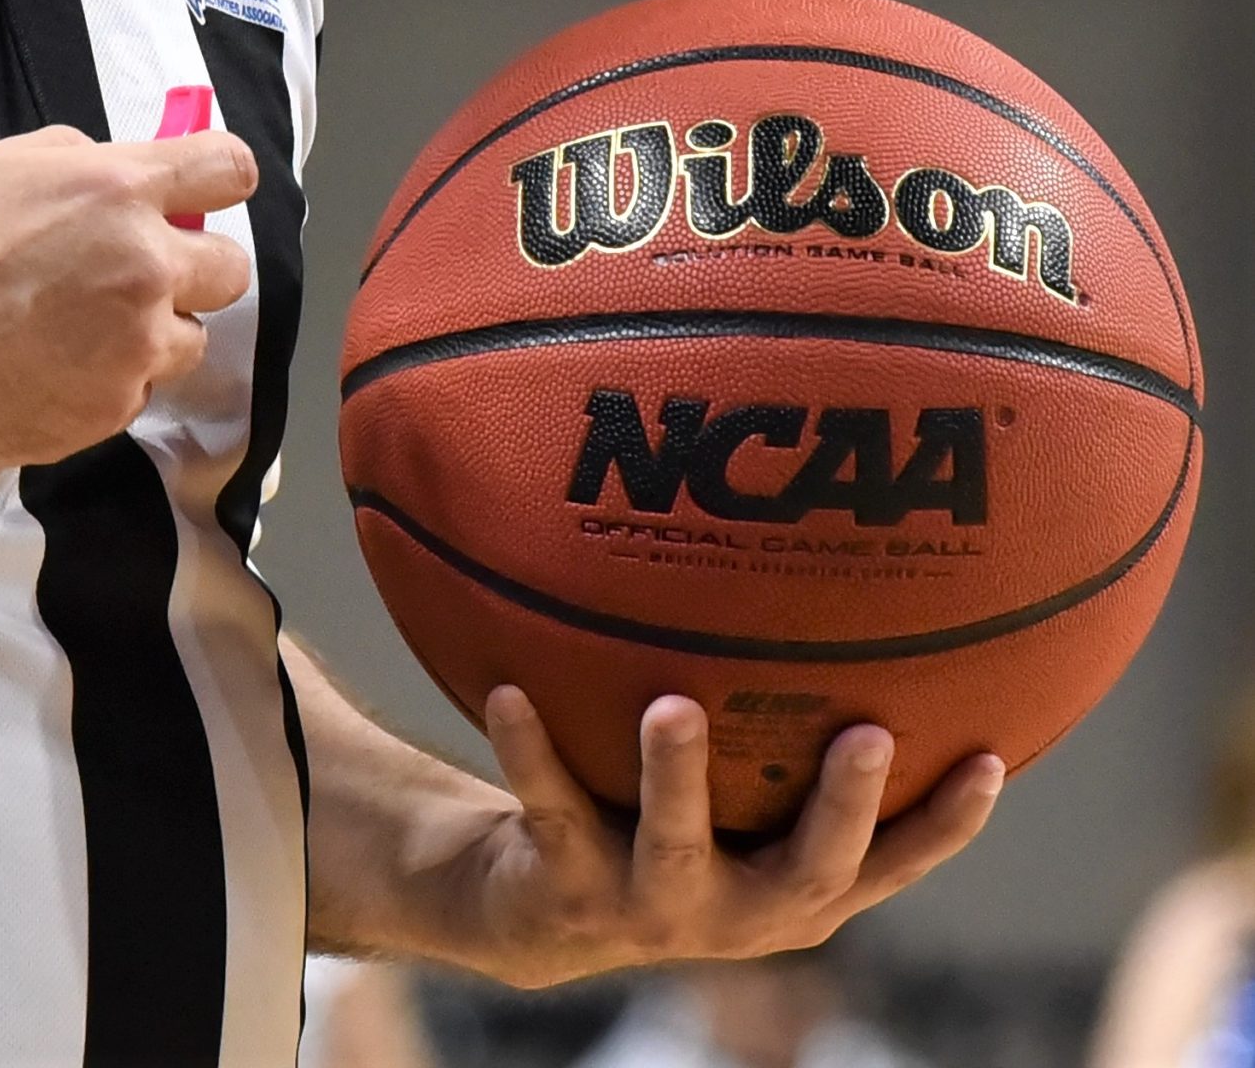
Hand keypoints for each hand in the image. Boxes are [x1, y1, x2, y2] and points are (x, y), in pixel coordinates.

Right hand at [0, 125, 254, 477]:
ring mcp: (130, 349)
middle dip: (192, 269)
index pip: (230, 170)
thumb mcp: (1, 165)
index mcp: (119, 189)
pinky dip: (105, 382)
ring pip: (190, 340)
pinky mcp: (106, 414)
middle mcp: (143, 267)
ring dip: (151, 333)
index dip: (220, 180)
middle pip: (231, 268)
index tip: (205, 194)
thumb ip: (83, 165)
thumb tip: (126, 178)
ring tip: (75, 333)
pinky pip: (136, 392)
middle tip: (133, 275)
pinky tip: (42, 372)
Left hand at [447, 689, 1001, 982]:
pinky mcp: (569, 887)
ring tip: (673, 705)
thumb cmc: (673, 820)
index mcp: (798, 890)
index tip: (990, 756)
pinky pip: (551, 805)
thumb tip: (868, 589)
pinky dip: (531, 749)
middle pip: (809, 867)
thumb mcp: (743, 791)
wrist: (546, 908)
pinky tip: (511, 689)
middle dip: (841, 803)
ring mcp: (656, 908)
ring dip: (676, 776)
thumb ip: (794, 722)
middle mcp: (742, 912)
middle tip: (864, 732)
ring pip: (675, 843)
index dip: (948, 824)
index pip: (893, 863)